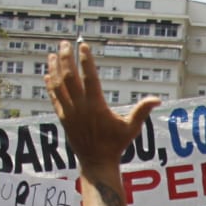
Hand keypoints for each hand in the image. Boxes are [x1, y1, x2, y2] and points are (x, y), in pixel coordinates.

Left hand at [45, 41, 161, 169]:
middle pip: (69, 77)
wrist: (96, 162)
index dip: (85, 60)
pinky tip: (47, 75)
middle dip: (66, 58)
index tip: (83, 46)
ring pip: (58, 86)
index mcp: (96, 105)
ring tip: (52, 54)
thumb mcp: (131, 128)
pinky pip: (54, 98)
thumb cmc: (116, 145)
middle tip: (64, 44)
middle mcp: (80, 107)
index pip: (89, 77)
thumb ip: (142, 111)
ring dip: (54, 68)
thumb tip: (157, 100)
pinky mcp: (63, 119)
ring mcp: (69, 112)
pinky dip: (50, 86)